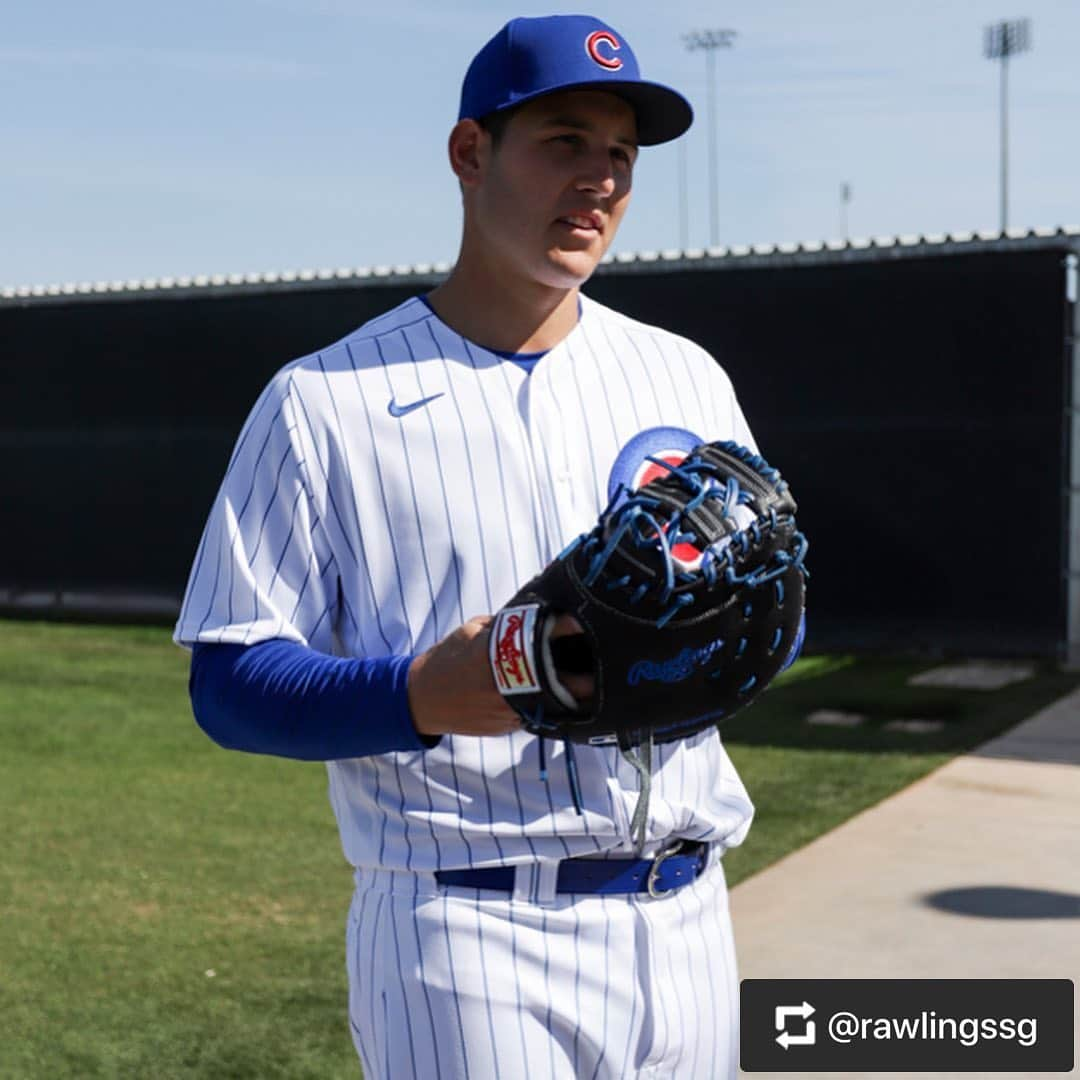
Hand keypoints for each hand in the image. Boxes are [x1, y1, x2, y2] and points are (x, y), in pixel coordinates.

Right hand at [408, 614, 595, 737]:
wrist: (421, 700)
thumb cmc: (447, 660)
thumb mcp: (472, 630)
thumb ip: (503, 625)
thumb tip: (533, 614)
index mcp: (493, 653)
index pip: (539, 639)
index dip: (564, 630)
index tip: (581, 623)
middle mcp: (504, 684)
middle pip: (559, 683)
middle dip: (582, 676)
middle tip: (596, 664)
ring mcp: (507, 710)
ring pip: (551, 703)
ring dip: (568, 693)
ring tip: (584, 680)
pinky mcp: (508, 726)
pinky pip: (536, 714)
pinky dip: (546, 704)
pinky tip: (552, 694)